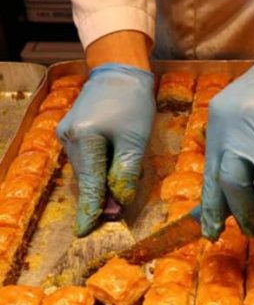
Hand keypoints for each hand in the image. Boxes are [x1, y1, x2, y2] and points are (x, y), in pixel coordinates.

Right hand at [57, 63, 154, 235]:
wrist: (119, 73)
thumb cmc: (132, 103)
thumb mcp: (136, 139)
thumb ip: (125, 171)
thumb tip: (118, 200)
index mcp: (84, 138)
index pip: (91, 183)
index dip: (92, 209)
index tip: (86, 231)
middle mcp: (69, 138)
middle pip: (87, 179)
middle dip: (99, 199)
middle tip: (115, 216)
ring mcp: (66, 135)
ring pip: (86, 171)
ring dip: (100, 185)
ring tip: (116, 200)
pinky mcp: (72, 132)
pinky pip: (86, 160)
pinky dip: (98, 171)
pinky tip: (110, 176)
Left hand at [202, 42, 253, 237]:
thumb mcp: (240, 114)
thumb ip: (232, 151)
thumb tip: (224, 201)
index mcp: (221, 124)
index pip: (211, 177)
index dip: (211, 210)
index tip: (211, 233)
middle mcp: (242, 131)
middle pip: (235, 187)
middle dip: (244, 214)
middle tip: (252, 228)